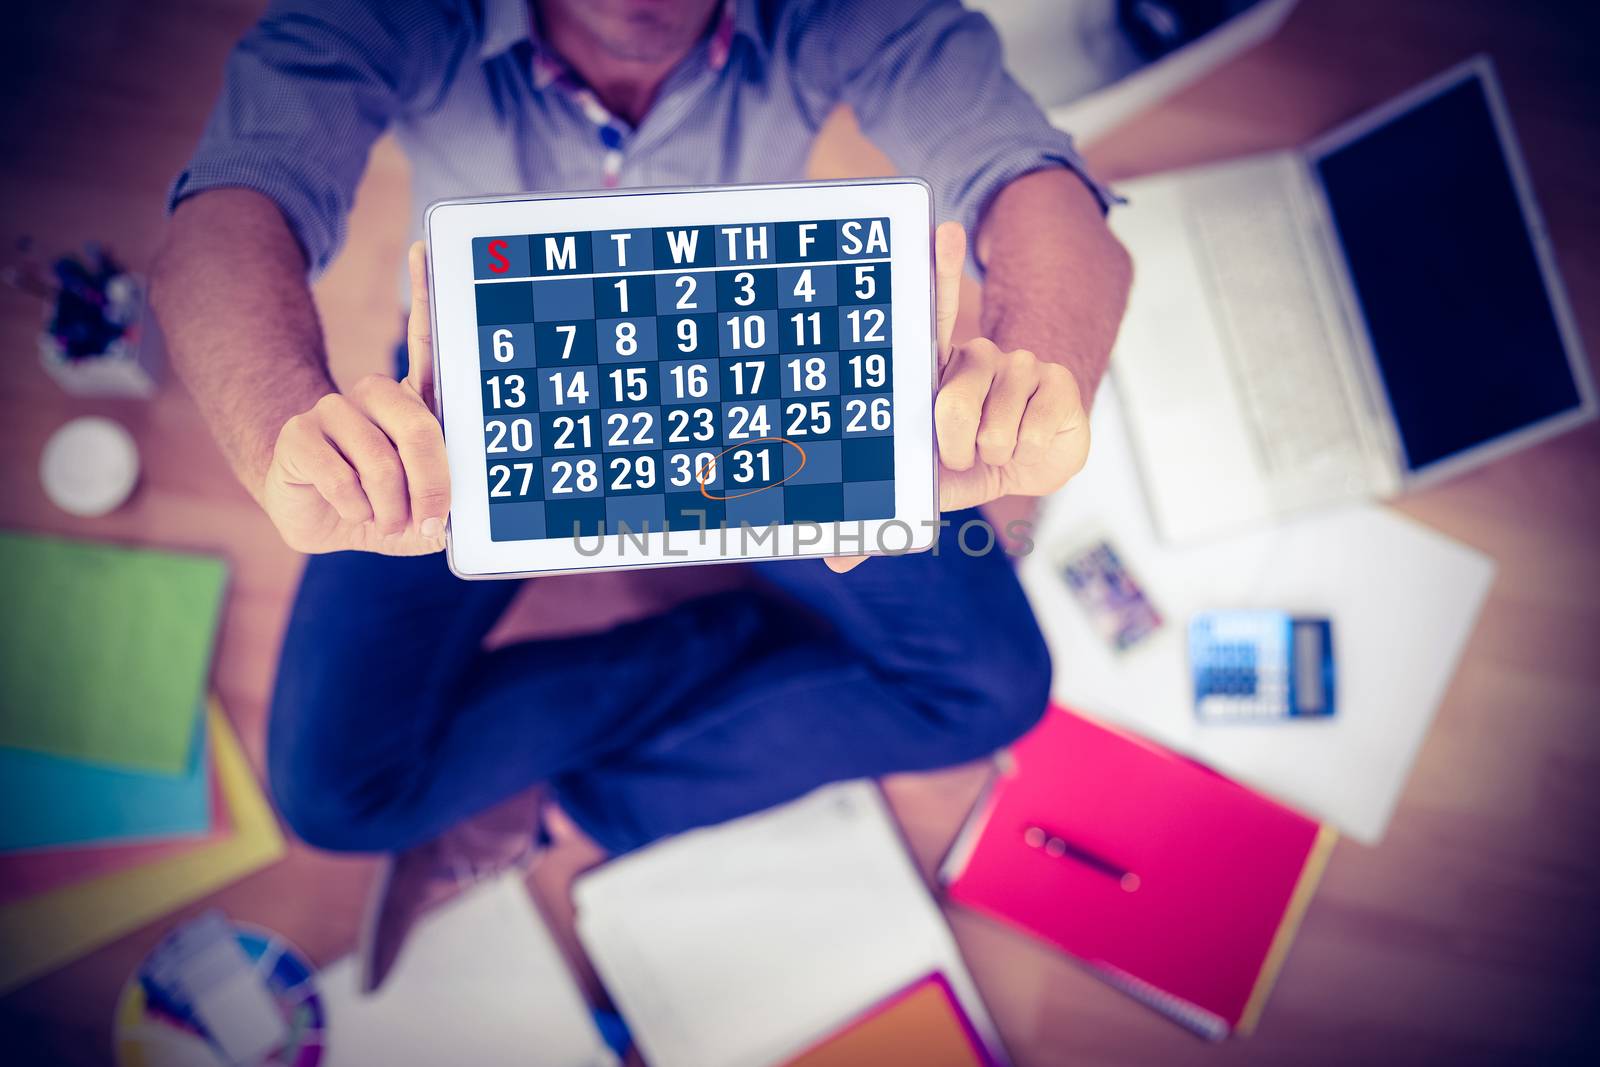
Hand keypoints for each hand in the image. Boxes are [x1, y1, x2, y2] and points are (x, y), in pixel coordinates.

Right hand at [261, 242, 450, 554]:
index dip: (424, 297)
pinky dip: (356, 507)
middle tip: (431, 518)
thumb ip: (447, 507)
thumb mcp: (426, 511)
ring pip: (379, 457)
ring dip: (391, 505)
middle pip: (418, 421)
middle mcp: (372, 398)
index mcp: (410, 404)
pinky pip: (342, 475)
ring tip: (389, 522)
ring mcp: (333, 412)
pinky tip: (353, 511)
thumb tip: (461, 516)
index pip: (424, 343)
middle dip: (432, 480)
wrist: (320, 521)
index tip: (425, 248)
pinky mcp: (301, 436)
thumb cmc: (384, 508)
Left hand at [824, 222, 1089, 573]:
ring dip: (996, 448)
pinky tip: (1029, 439)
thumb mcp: (914, 487)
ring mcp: (1019, 366)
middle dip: (958, 438)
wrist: (1024, 470)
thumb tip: (836, 558)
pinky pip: (1037, 423)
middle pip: (959, 391)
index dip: (938, 271)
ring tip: (996, 447)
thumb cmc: (960, 464)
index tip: (940, 230)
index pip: (932, 314)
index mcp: (935, 371)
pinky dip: (1030, 448)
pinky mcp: (1057, 382)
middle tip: (962, 449)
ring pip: (999, 417)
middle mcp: (976, 358)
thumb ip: (876, 515)